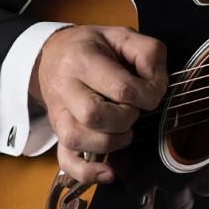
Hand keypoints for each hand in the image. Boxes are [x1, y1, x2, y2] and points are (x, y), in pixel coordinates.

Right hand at [30, 25, 167, 184]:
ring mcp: (58, 114)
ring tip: (123, 131)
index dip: (147, 96)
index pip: (121, 88)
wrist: (53, 54)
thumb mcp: (123, 35)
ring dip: (110, 142)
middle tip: (132, 109)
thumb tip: (156, 84)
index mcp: (82, 60)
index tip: (150, 92)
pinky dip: (87, 173)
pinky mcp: (58, 133)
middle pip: (95, 115)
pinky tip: (108, 172)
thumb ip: (148, 52)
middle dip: (126, 118)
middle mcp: (65, 88)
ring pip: (77, 139)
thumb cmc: (93, 47)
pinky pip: (65, 161)